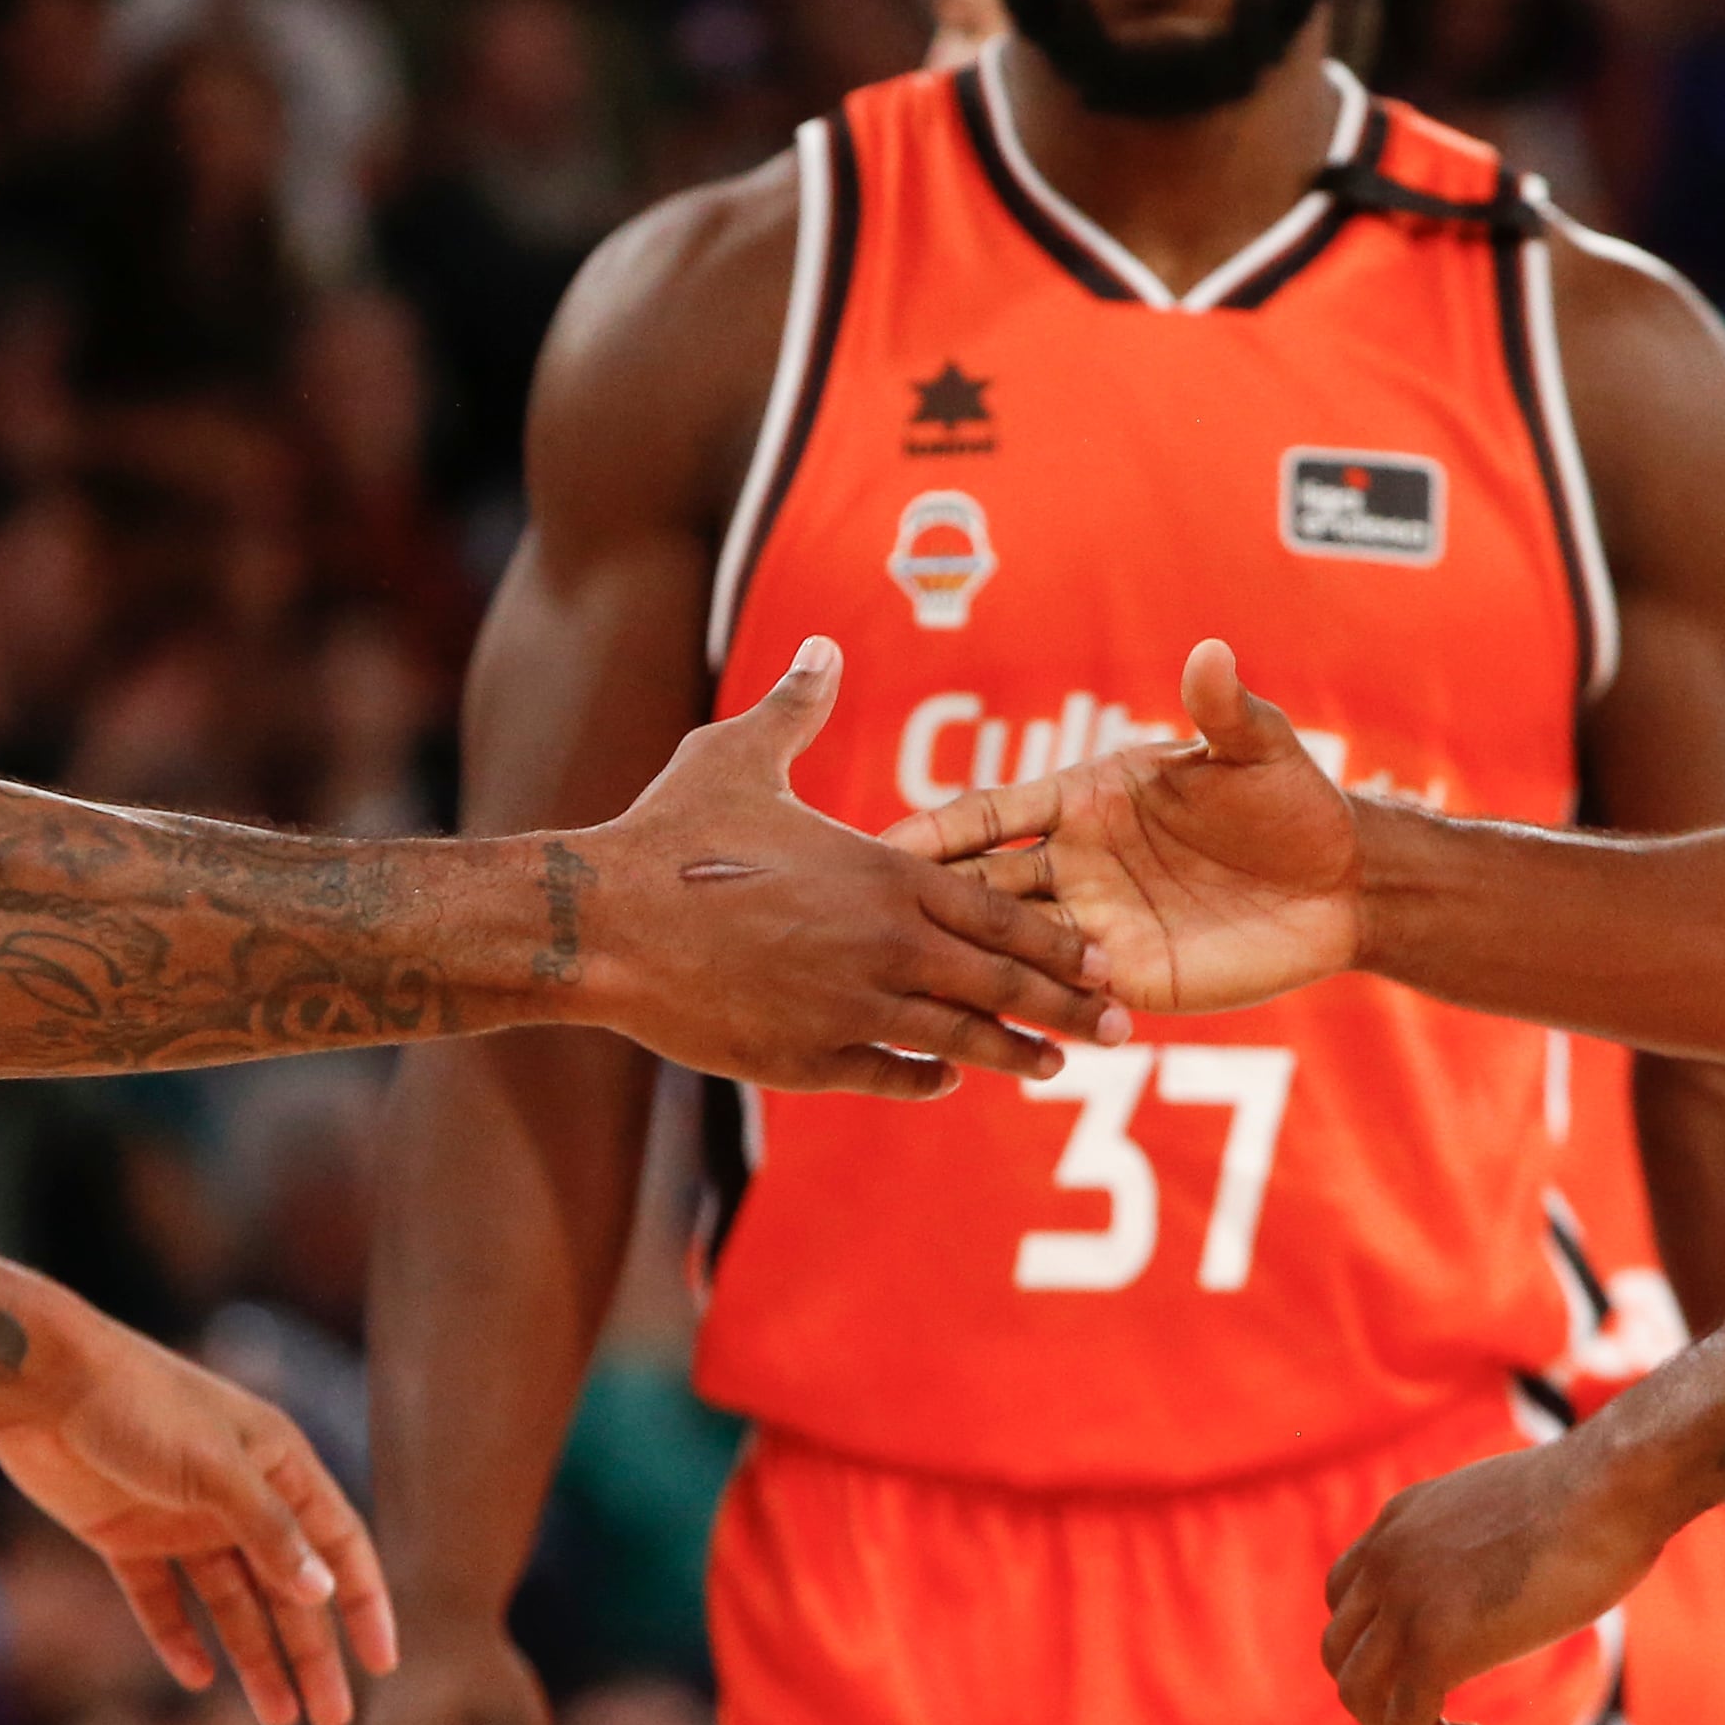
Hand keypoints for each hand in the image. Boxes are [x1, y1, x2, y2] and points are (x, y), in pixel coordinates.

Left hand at [0, 1305, 397, 1724]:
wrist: (40, 1382)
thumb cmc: (137, 1404)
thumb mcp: (213, 1468)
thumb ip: (268, 1531)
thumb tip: (324, 1591)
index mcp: (276, 1462)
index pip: (338, 1541)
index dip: (364, 1601)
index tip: (383, 1663)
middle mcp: (236, 1493)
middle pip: (287, 1587)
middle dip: (312, 1652)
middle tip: (332, 1720)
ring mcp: (181, 1517)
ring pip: (232, 1602)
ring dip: (255, 1658)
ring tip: (277, 1719)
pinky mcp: (126, 1535)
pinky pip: (163, 1600)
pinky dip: (179, 1638)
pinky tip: (197, 1678)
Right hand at [582, 634, 1129, 1094]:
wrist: (603, 923)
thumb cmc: (671, 832)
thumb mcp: (739, 755)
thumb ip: (799, 707)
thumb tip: (821, 648)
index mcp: (887, 873)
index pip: (1000, 912)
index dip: (1056, 939)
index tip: (1100, 957)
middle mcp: (887, 945)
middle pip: (1002, 982)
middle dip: (1066, 1006)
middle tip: (1121, 1030)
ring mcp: (852, 1008)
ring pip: (959, 1038)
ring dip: (1012, 1053)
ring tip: (1050, 1067)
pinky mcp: (808, 1058)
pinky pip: (889, 1073)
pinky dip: (925, 1075)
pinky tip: (946, 1076)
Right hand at [888, 640, 1360, 1016]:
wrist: (1340, 885)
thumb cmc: (1291, 802)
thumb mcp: (1259, 752)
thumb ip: (1226, 712)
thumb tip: (1212, 653)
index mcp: (1085, 797)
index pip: (990, 813)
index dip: (938, 830)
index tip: (879, 847)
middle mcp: (1075, 860)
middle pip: (978, 885)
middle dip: (922, 905)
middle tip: (857, 930)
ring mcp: (1093, 923)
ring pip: (1005, 948)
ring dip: (959, 966)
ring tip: (897, 995)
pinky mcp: (1123, 979)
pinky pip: (1056, 998)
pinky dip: (1017, 1015)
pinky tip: (971, 1038)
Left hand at [1320, 1431, 1663, 1724]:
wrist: (1613, 1486)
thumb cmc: (1590, 1499)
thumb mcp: (1505, 1513)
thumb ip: (1478, 1547)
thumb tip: (1498, 1580)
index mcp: (1399, 1521)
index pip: (1344, 1599)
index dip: (1377, 1649)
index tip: (1434, 1670)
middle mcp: (1387, 1558)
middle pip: (1339, 1653)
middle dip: (1383, 1698)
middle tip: (1443, 1717)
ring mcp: (1404, 1600)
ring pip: (1358, 1694)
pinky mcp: (1436, 1643)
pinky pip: (1405, 1722)